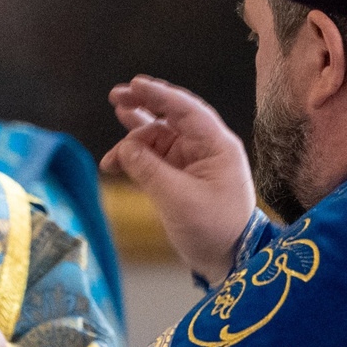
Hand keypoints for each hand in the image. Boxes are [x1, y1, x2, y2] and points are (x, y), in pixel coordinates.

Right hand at [102, 76, 256, 282]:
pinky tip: (115, 161)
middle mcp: (206, 148)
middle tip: (116, 96)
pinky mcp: (182, 177)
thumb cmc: (215, 230)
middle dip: (144, 104)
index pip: (186, 110)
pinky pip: (155, 158)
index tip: (134, 85)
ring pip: (160, 136)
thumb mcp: (178, 199)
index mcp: (217, 146)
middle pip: (172, 116)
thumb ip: (149, 170)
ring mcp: (193, 162)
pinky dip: (136, 157)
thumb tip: (124, 148)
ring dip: (136, 133)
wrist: (230, 261)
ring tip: (116, 118)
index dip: (158, 95)